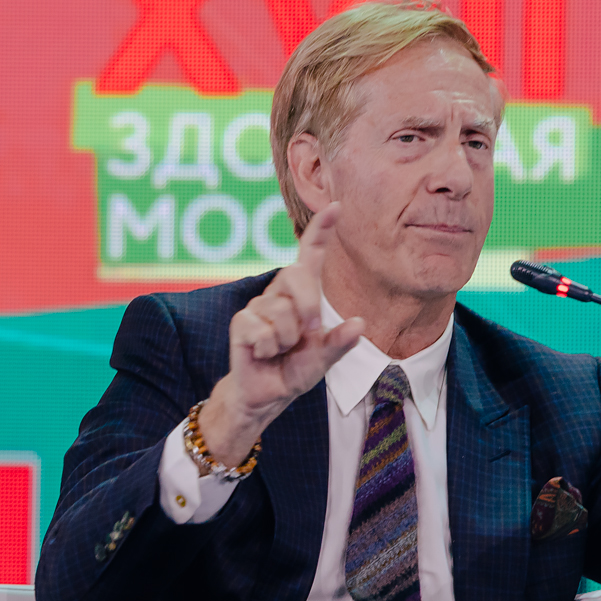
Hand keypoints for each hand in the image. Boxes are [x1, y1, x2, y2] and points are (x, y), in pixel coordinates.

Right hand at [198, 203, 363, 464]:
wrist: (267, 394)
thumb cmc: (295, 370)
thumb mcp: (324, 359)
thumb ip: (339, 343)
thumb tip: (359, 324)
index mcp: (301, 295)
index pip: (309, 256)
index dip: (321, 231)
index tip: (336, 207)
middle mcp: (278, 293)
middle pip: (295, 276)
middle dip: (307, 305)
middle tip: (307, 333)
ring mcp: (257, 306)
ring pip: (281, 311)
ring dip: (288, 339)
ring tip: (281, 350)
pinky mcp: (241, 322)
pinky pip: (263, 331)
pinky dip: (270, 349)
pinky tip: (263, 354)